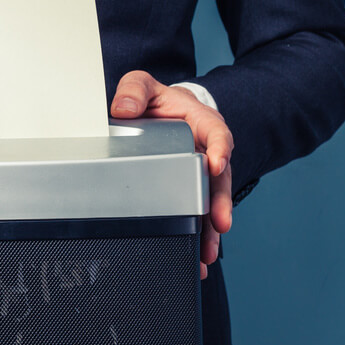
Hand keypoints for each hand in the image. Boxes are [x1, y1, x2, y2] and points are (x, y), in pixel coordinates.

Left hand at [110, 71, 232, 279]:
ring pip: (211, 202)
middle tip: (220, 223)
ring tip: (208, 252)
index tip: (216, 163)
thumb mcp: (143, 86)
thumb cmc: (155, 101)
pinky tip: (197, 257)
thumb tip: (124, 107)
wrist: (159, 113)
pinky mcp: (190, 190)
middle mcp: (206, 151)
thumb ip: (134, 90)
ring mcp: (200, 174)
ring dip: (211, 229)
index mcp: (201, 123)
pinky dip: (198, 235)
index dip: (219, 149)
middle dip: (220, 203)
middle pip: (219, 178)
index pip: (217, 134)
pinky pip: (196, 213)